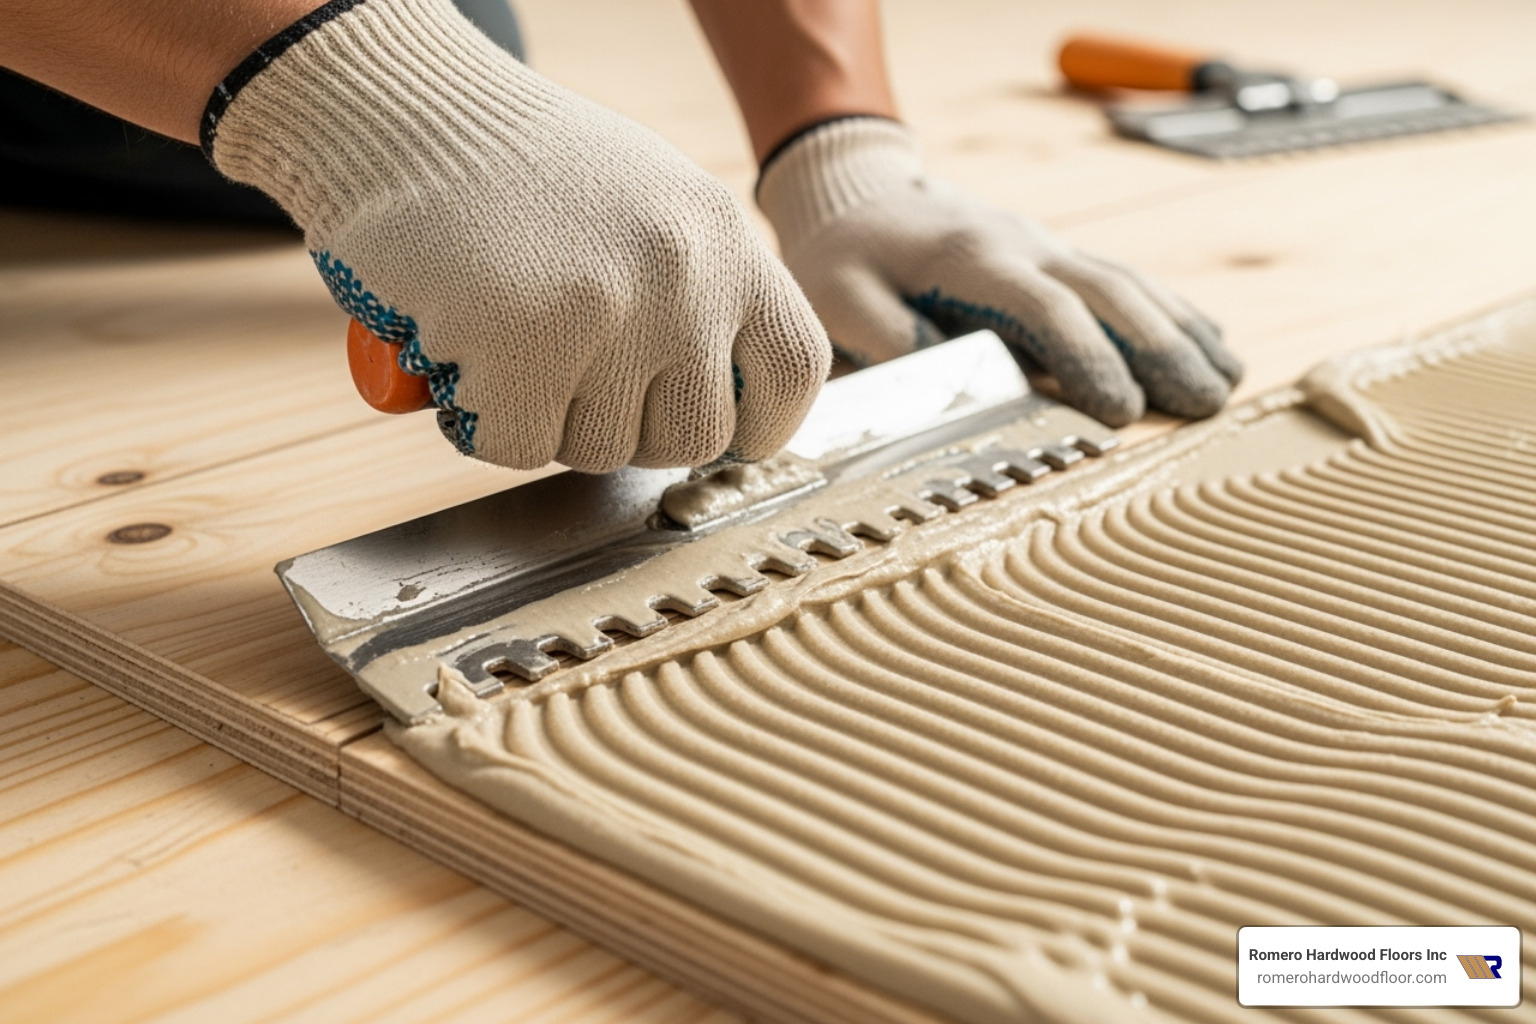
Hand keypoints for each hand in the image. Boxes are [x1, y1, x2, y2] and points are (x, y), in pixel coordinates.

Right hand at [204, 0, 829, 470]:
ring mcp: (606, 312)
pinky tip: (465, 356)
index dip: (760, 424)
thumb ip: (702, 291)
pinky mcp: (521, 345)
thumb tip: (727, 397)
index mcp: (725, 240)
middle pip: (694, 437)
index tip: (724, 434)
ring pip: (602, 451)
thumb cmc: (521, 170)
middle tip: (574, 382)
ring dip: (550, 422)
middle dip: (632, 432)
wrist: (408, 117)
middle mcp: (683, 276)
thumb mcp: (652, 207)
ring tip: (511, 344)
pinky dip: (484, 422)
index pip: (794, 370)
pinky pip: (520, 447)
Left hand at [757, 117, 1240, 425]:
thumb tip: (945, 377)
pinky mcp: (1057, 257)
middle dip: (1160, 349)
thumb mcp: (839, 297)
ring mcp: (1048, 247)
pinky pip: (1127, 279)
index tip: (1122, 410)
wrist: (857, 196)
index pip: (1046, 308)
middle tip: (1204, 404)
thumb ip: (886, 336)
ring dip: (1181, 331)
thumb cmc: (845, 259)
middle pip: (1108, 293)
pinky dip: (1174, 312)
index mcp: (973, 261)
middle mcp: (1025, 247)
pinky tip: (1212, 343)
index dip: (1088, 358)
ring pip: (1130, 283)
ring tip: (1228, 381)